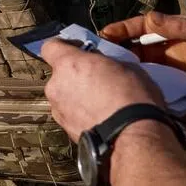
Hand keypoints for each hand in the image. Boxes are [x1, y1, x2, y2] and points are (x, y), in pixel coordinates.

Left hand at [43, 39, 165, 141]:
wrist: (135, 139)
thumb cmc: (133, 101)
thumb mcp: (127, 67)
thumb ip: (105, 62)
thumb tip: (102, 65)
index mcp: (68, 64)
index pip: (50, 46)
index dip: (64, 46)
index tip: (78, 48)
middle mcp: (57, 86)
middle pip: (59, 74)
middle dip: (76, 75)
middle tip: (97, 79)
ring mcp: (59, 110)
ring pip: (64, 96)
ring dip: (78, 96)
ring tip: (102, 102)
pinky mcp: (66, 129)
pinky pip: (70, 115)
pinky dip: (81, 114)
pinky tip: (101, 118)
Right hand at [98, 11, 185, 81]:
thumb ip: (180, 26)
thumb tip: (149, 18)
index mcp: (176, 29)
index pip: (144, 26)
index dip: (124, 29)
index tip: (105, 34)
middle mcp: (171, 45)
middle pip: (139, 44)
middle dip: (119, 46)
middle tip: (98, 53)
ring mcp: (172, 64)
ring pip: (142, 61)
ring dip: (126, 63)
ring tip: (107, 68)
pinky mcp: (176, 81)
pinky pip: (153, 78)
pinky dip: (139, 78)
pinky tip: (127, 82)